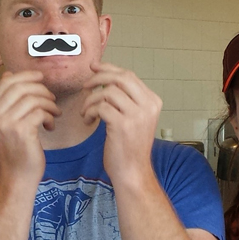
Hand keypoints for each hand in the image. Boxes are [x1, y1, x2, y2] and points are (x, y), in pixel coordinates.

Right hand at [0, 70, 59, 184]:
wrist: (16, 176)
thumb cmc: (14, 149)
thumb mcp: (4, 123)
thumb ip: (5, 100)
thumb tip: (8, 75)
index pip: (7, 83)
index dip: (26, 76)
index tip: (41, 78)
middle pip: (21, 87)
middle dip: (41, 89)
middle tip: (51, 99)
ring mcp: (6, 124)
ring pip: (33, 99)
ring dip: (48, 104)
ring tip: (53, 113)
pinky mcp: (22, 131)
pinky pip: (40, 112)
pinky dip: (49, 116)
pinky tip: (50, 126)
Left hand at [80, 62, 161, 182]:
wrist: (132, 172)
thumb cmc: (129, 147)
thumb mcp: (134, 118)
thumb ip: (125, 99)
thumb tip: (105, 77)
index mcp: (153, 101)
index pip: (129, 76)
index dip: (109, 68)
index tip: (94, 68)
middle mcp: (148, 105)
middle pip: (120, 78)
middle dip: (98, 78)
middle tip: (85, 86)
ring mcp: (137, 115)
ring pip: (107, 92)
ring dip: (91, 100)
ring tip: (86, 112)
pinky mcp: (123, 125)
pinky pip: (100, 106)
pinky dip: (89, 111)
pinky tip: (88, 121)